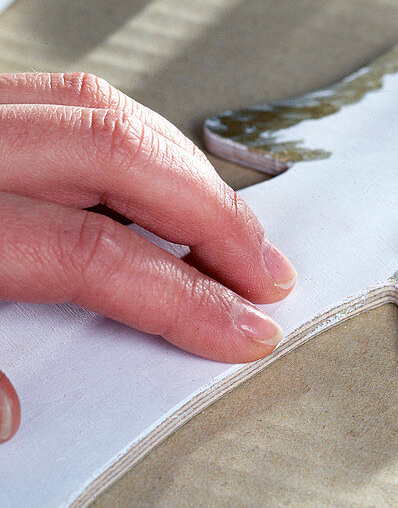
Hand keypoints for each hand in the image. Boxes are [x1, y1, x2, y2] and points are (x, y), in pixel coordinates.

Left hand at [0, 73, 296, 442]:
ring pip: (99, 106)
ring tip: (228, 221)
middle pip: (115, 154)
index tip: (238, 327)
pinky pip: (68, 94)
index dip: (181, 295)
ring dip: (181, 165)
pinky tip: (157, 172)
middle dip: (212, 214)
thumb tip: (7, 413)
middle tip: (262, 268)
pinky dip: (131, 132)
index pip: (90, 253)